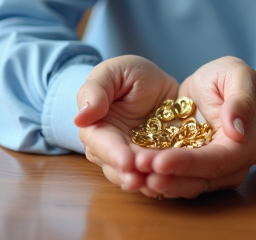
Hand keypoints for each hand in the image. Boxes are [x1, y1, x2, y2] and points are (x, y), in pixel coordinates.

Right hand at [73, 55, 176, 197]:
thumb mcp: (113, 72)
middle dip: (130, 175)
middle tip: (142, 180)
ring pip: (137, 177)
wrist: (157, 83)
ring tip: (159, 182)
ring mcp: (133, 159)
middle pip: (117, 168)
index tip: (126, 162)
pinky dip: (165, 180)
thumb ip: (95, 90)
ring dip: (147, 182)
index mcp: (96, 127)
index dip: (113, 154)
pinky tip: (174, 181)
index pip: (101, 144)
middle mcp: (111, 149)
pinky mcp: (155, 164)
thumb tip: (80, 118)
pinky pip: (158, 177)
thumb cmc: (128, 74)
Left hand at [131, 56, 255, 198]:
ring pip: (187, 186)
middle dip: (168, 177)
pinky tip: (137, 174)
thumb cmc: (232, 79)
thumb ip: (240, 100)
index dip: (188, 163)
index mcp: (245, 146)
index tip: (160, 160)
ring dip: (160, 182)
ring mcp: (214, 172)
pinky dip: (159, 178)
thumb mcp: (238, 76)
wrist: (225, 90)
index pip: (216, 161)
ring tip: (134, 173)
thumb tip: (236, 129)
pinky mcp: (196, 171)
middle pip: (199, 180)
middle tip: (138, 167)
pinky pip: (178, 180)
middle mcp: (233, 167)